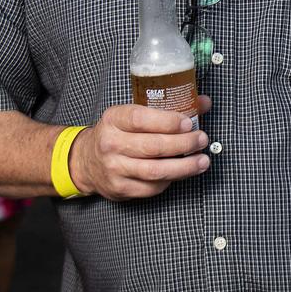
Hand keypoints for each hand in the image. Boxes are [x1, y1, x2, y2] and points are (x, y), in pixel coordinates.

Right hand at [68, 95, 211, 200]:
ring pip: (155, 171)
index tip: (188, 123)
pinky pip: (152, 187)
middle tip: (202, 139)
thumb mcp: (133, 113)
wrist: (87, 160)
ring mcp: (114, 168)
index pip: (140, 119)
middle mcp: (111, 144)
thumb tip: (203, 102)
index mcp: (114, 119)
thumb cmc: (118, 132)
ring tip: (202, 160)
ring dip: (184, 167)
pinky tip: (182, 172)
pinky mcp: (120, 189)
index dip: (167, 121)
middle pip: (153, 147)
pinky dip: (171, 179)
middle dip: (183, 144)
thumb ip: (168, 107)